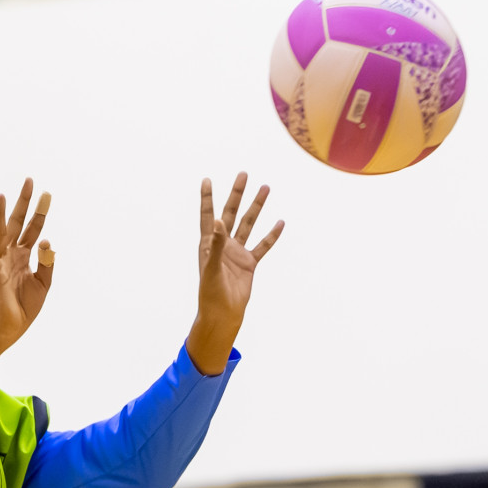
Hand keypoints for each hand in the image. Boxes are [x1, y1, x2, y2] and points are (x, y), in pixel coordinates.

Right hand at [0, 177, 53, 349]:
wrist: (13, 326)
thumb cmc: (26, 305)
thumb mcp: (44, 283)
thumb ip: (47, 263)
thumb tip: (47, 241)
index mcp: (24, 255)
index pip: (33, 229)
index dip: (40, 212)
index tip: (46, 193)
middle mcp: (12, 254)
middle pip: (17, 223)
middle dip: (23, 203)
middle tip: (29, 181)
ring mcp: (2, 263)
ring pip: (1, 234)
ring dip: (0, 215)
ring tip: (1, 196)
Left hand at [186, 172, 284, 375]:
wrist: (223, 313)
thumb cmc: (211, 292)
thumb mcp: (211, 267)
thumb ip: (216, 244)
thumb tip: (218, 221)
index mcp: (209, 244)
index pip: (208, 216)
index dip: (207, 198)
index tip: (207, 180)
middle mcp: (223, 245)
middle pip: (231, 214)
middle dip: (237, 195)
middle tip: (244, 174)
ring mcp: (237, 253)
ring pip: (249, 225)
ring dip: (257, 207)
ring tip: (265, 188)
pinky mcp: (250, 263)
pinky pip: (263, 246)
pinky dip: (272, 235)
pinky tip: (280, 222)